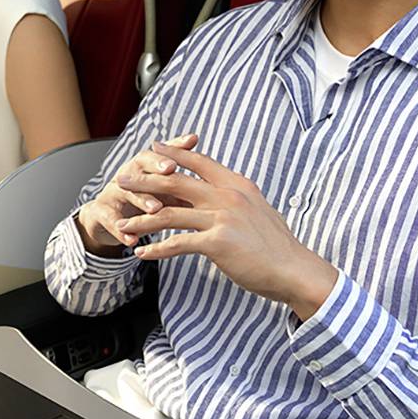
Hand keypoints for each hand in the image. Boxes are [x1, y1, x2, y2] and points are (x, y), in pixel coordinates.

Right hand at [75, 134, 200, 254]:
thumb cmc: (145, 201)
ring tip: (156, 209)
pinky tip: (132, 240)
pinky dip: (121, 231)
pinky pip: (111, 220)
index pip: (163, 150)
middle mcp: (130, 173)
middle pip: (142, 163)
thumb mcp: (167, 191)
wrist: (109, 218)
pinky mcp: (102, 212)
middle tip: (171, 169)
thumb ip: (188, 180)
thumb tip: (221, 175)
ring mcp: (114, 191)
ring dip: (142, 199)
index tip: (193, 141)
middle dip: (156, 165)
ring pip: (127, 191)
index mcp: (147, 165)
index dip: (177, 146)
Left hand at [115, 139, 337, 319]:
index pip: (199, 161)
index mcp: (237, 184)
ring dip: (141, 219)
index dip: (173, 153)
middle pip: (175, 181)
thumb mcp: (257, 209)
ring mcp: (222, 217)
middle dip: (144, 180)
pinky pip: (177, 243)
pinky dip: (156, 248)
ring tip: (123, 225)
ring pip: (169, 212)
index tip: (153, 148)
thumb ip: (236, 197)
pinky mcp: (217, 242)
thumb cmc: (276, 245)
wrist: (294, 270)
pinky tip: (143, 253)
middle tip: (123, 180)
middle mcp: (227, 195)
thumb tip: (221, 190)